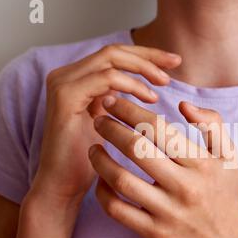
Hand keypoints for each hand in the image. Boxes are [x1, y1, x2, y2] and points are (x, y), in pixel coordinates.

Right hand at [29, 45, 181, 208]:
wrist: (62, 186)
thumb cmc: (88, 161)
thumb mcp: (109, 125)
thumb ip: (120, 104)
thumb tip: (148, 91)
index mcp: (78, 80)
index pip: (115, 55)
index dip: (146, 55)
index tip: (173, 63)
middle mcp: (67, 76)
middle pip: (114, 51)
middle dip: (149, 55)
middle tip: (175, 63)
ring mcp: (63, 84)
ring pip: (110, 59)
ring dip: (142, 68)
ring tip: (164, 83)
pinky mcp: (65, 96)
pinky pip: (105, 78)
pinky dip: (130, 84)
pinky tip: (149, 97)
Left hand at [88, 97, 237, 237]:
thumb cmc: (227, 197)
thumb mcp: (231, 157)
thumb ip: (213, 124)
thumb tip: (183, 104)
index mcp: (201, 163)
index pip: (158, 128)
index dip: (130, 110)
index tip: (114, 101)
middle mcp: (184, 186)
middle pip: (136, 149)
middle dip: (110, 128)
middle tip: (98, 119)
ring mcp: (168, 212)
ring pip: (122, 180)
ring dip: (101, 160)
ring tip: (93, 148)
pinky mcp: (154, 233)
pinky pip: (118, 211)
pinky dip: (103, 193)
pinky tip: (101, 180)